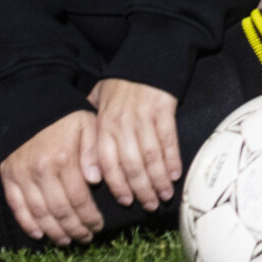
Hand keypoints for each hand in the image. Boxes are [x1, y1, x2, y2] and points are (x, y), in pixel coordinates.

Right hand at [0, 109, 103, 244]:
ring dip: (54, 231)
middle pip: (60, 211)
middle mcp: (40, 171)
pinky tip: (39, 234)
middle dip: (75, 229)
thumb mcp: (87, 124)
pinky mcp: (7, 176)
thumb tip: (96, 180)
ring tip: (66, 241)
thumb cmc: (65, 115)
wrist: (28, 103)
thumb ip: (93, 152)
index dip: (89, 217)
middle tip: (85, 238)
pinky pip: (16, 206)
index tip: (98, 227)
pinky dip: (27, 223)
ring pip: (39, 213)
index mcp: (64, 159)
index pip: (79, 199)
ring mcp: (21, 175)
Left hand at [87, 78, 181, 210]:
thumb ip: (90, 131)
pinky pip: (168, 140)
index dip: (117, 185)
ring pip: (150, 157)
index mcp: (104, 124)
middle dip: (140, 189)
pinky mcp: (165, 109)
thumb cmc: (120, 83)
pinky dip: (172, 159)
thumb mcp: (96, 102)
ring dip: (158, 180)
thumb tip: (86, 168)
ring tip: (164, 196)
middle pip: (130, 165)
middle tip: (148, 206)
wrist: (147, 55)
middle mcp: (122, 123)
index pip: (107, 162)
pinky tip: (176, 174)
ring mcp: (144, 116)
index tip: (126, 202)